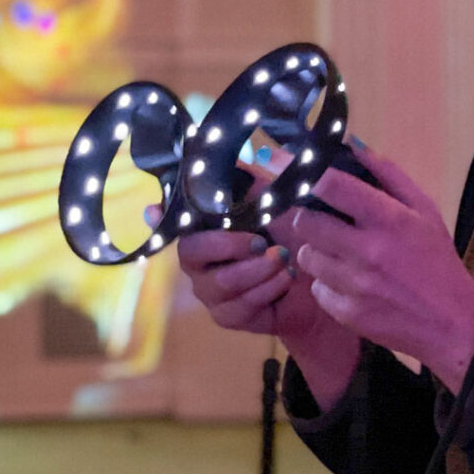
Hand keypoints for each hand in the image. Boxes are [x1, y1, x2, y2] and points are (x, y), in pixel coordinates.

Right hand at [164, 187, 362, 410]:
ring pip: (223, 282)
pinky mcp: (227, 317)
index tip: (154, 210)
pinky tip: (286, 278)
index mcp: (204, 230)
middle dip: (231, 245)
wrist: (320, 282)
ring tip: (284, 258)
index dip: (162, 217)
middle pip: (192, 253)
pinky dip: (270, 288)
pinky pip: (241, 304)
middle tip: (263, 241)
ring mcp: (209, 292)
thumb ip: (246, 182)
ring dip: (260, 269)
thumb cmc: (291, 237)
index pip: (173, 222)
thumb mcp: (272, 203)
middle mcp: (198, 263)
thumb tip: (224, 156)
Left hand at [291, 141, 473, 393]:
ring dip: (316, 250)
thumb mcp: (424, 210)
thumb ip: (388, 174)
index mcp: (389, 219)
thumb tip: (351, 146)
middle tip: (320, 219)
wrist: (451, 323)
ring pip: (306, 255)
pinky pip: (316, 288)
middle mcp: (367, 250)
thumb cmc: (437, 260)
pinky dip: (326, 283)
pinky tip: (349, 283)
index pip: (329, 184)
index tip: (299, 174)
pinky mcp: (346, 313)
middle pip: (305, 221)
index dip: (308, 176)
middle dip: (307, 216)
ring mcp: (354, 285)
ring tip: (339, 254)